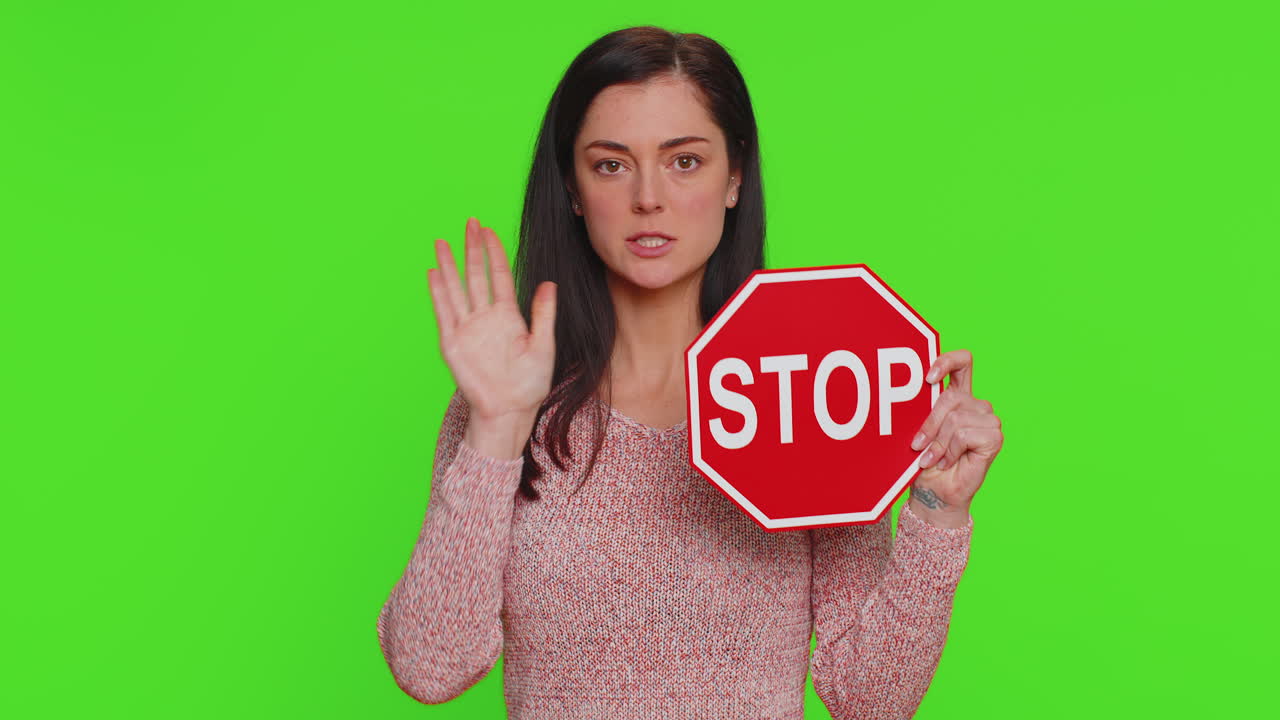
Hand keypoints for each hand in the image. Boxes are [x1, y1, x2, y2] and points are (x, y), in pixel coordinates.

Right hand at [427, 217, 556, 424]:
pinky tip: (433, 273)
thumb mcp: (544, 346)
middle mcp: (485, 318)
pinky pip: (444, 313)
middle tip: (469, 223)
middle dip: (472, 249)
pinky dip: (438, 293)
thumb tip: (548, 284)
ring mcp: (468, 329)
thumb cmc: (529, 384)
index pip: (498, 275)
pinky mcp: (453, 343)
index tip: (488, 230)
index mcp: (508, 316)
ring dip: (449, 266)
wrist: (510, 411)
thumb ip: (543, 314)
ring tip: (442, 242)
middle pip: (475, 275)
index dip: (493, 252)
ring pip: (456, 289)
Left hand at [907, 349, 1003, 525]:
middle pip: (951, 396)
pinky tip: (949, 461)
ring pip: (956, 418)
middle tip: (919, 446)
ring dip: (939, 442)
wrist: (934, 493)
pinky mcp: (994, 437)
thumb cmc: (924, 462)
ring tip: (935, 458)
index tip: (928, 378)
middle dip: (930, 424)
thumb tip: (913, 388)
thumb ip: (923, 409)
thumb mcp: (918, 430)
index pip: (962, 362)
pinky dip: (950, 450)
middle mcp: (975, 405)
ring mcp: (988, 420)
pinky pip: (964, 434)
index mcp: (958, 396)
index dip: (947, 361)